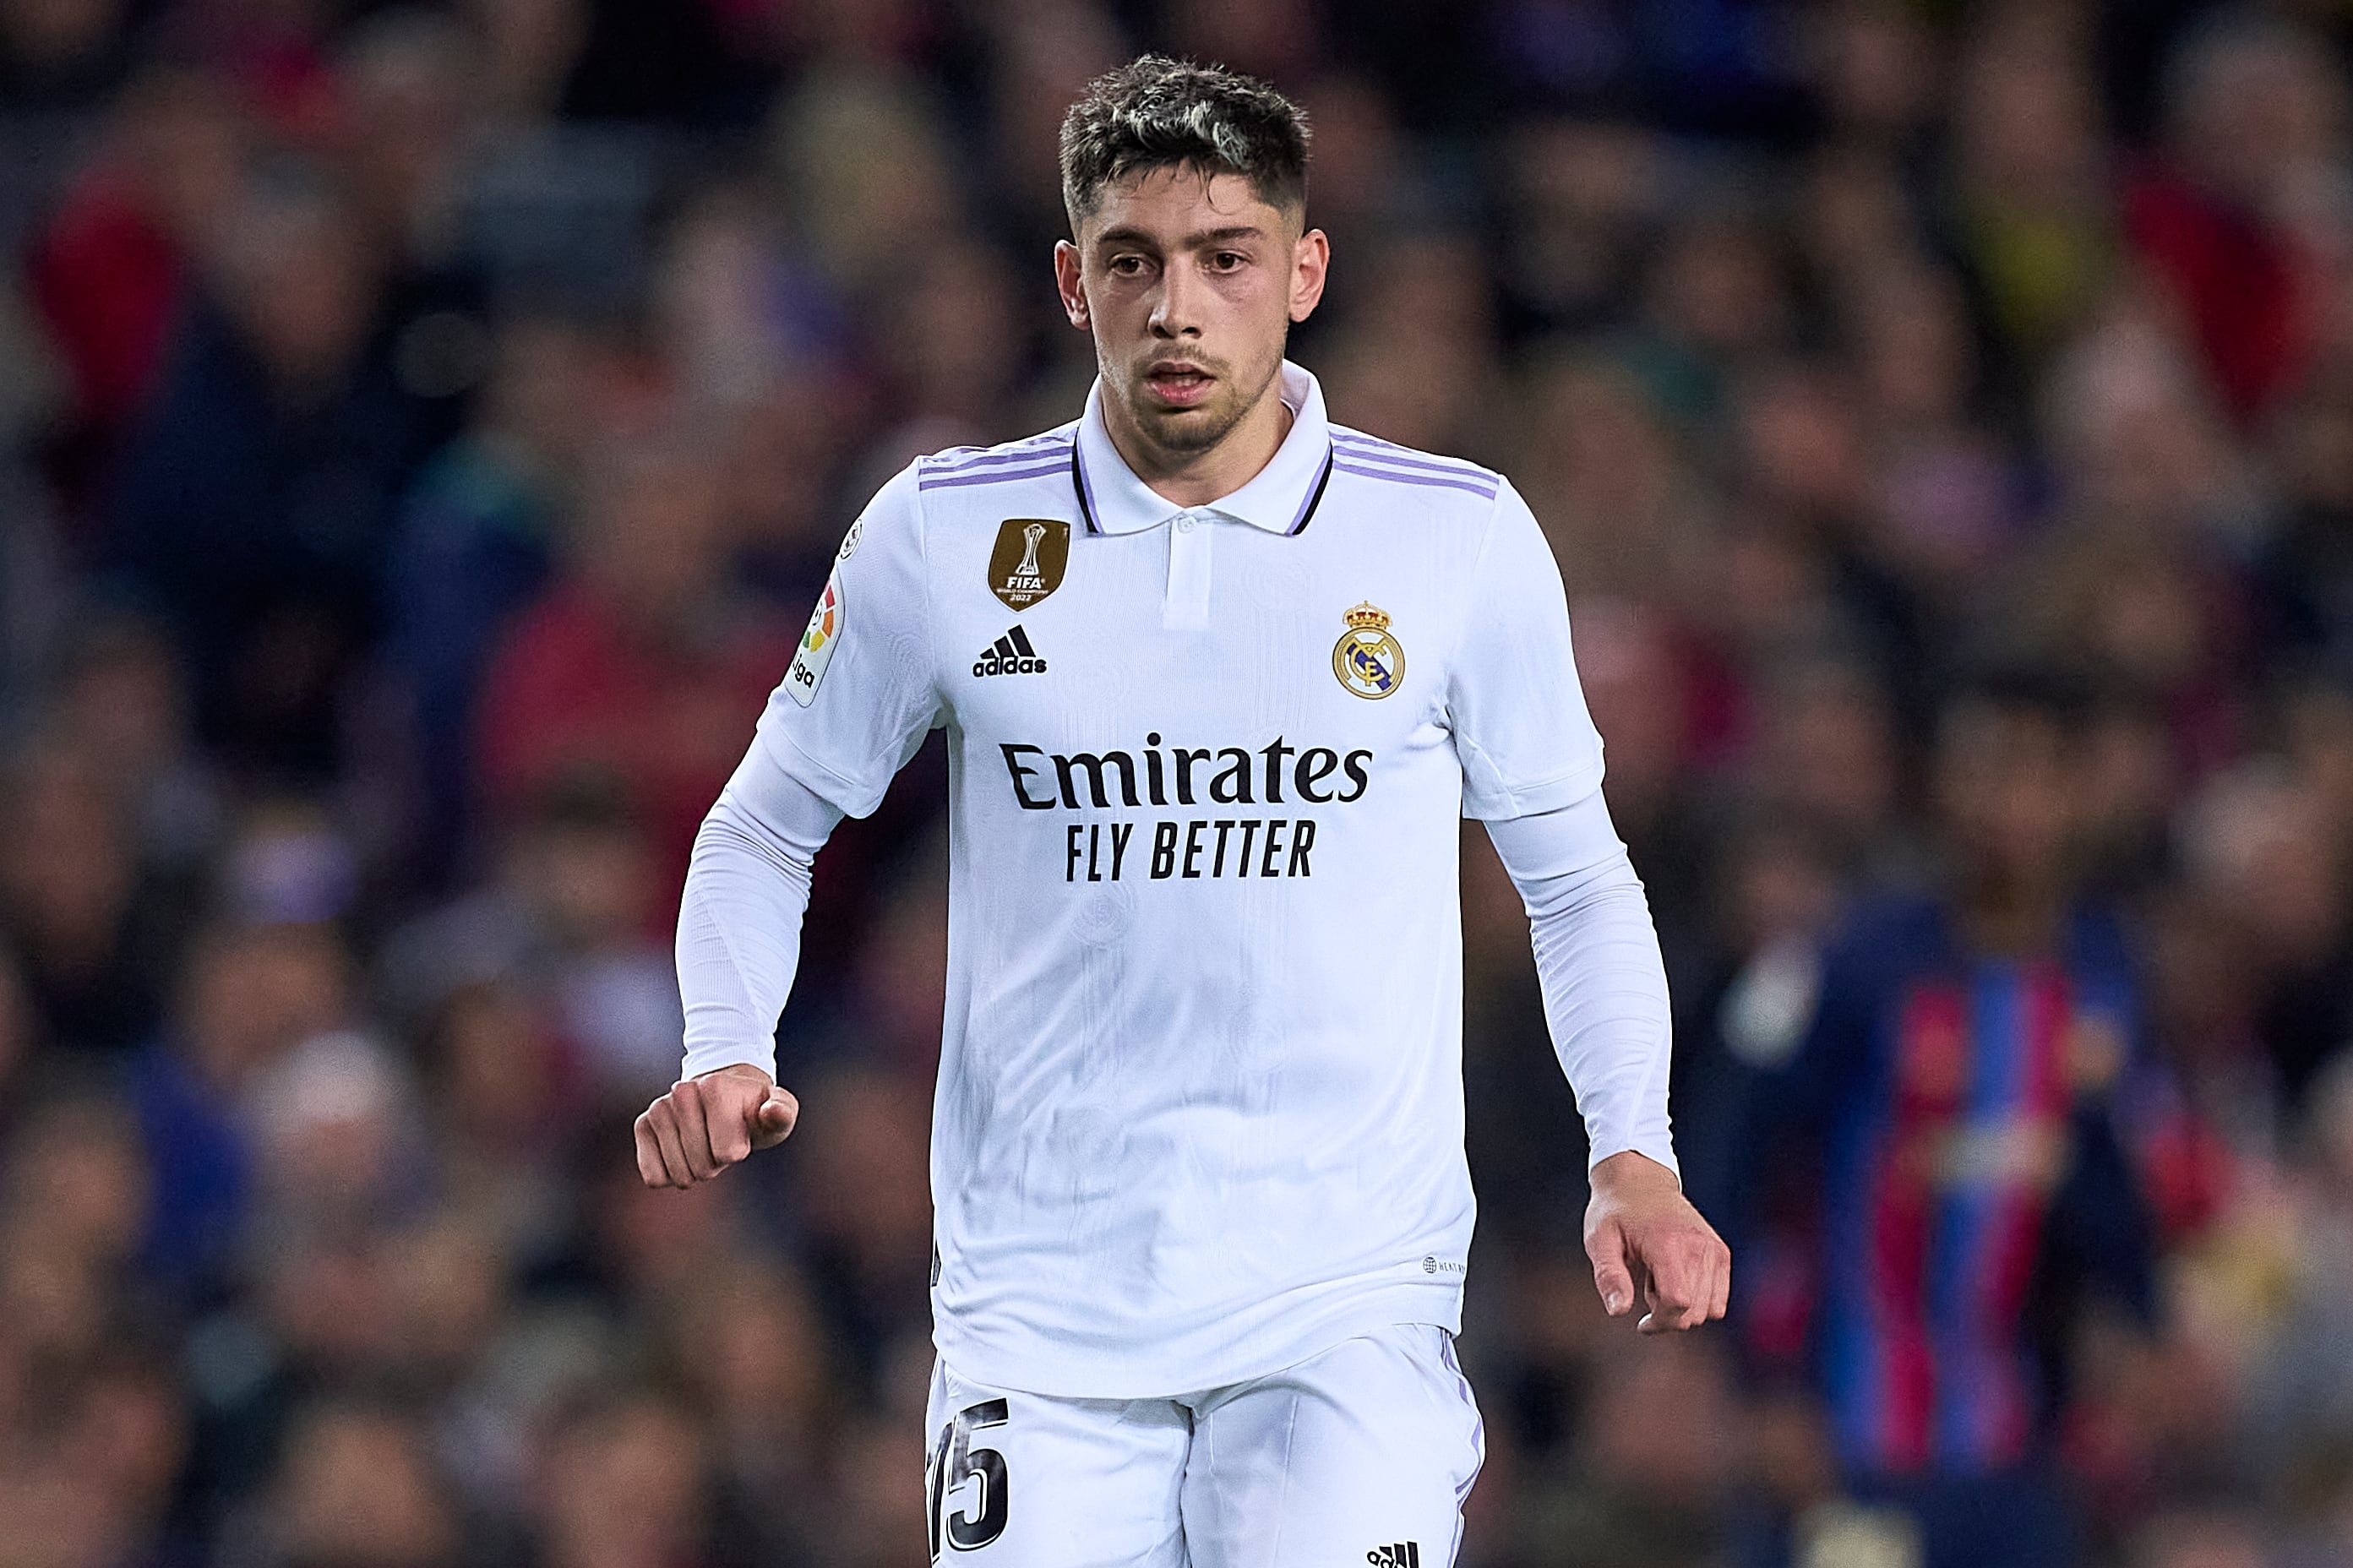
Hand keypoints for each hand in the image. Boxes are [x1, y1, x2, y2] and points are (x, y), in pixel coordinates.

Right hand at [634, 1064, 798, 1188]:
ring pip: (678, 1175)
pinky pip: (654, 1176)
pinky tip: (681, 1152)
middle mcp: (683, 1092)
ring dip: (694, 1170)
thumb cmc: (754, 1110)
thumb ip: (782, 1113)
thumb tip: (773, 1112)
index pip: (727, 1154)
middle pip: (702, 1168)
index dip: (737, 1153)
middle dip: (716, 1164)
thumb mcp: (779, 1110)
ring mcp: (659, 1108)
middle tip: (720, 1140)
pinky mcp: (643, 1125)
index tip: (741, 1134)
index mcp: (716, 1087)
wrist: (724, 1095)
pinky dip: (670, 1175)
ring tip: (703, 1143)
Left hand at [1584, 1150, 1729, 1333]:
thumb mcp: (1598, 1240)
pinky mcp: (1721, 1252)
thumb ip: (1608, 1276)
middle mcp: (1698, 1246)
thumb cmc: (1614, 1211)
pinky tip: (1676, 1279)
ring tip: (1660, 1279)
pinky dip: (1700, 1301)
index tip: (1641, 1321)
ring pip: (1710, 1310)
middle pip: (1694, 1312)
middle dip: (1668, 1317)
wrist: (1639, 1179)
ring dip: (1683, 1308)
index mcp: (1667, 1243)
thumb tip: (1618, 1311)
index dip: (1659, 1321)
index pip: (1678, 1302)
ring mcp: (1714, 1249)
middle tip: (1645, 1289)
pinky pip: (1719, 1300)